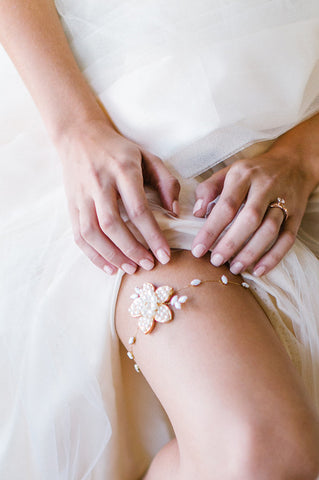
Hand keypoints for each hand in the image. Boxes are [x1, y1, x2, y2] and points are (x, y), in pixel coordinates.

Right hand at [59, 121, 179, 274]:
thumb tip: (175, 212)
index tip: (165, 254)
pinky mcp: (71, 204)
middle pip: (113, 224)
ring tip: (130, 269)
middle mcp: (99, 183)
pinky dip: (93, 255)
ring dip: (112, 255)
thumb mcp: (148, 157)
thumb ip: (166, 182)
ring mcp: (82, 195)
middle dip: (132, 249)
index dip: (152, 235)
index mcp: (122, 169)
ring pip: (92, 232)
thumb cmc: (119, 150)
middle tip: (148, 264)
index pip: (138, 209)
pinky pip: (79, 235)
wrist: (80, 136)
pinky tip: (109, 266)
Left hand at [191, 114, 318, 275]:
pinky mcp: (296, 214)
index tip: (197, 249)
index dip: (211, 230)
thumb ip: (208, 189)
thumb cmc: (252, 172)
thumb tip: (197, 213)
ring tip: (234, 268)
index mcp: (244, 175)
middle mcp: (265, 186)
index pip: (226, 205)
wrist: (293, 162)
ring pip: (270, 229)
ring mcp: (284, 200)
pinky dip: (274, 256)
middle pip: (250, 219)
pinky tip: (258, 270)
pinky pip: (287, 238)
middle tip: (215, 261)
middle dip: (231, 243)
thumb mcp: (228, 171)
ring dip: (251, 252)